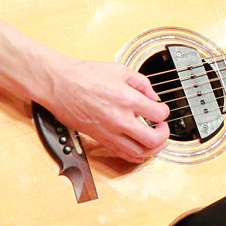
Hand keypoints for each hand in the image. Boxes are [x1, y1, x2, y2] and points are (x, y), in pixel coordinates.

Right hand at [41, 58, 170, 162]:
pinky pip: (121, 154)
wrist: (60, 84)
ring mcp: (108, 132)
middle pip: (152, 140)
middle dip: (164, 135)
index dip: (165, 112)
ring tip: (156, 140)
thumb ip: (142, 83)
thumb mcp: (121, 70)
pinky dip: (135, 155)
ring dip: (153, 149)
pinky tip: (140, 147)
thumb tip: (153, 97)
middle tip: (163, 127)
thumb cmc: (85, 75)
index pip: (158, 114)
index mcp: (127, 100)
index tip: (161, 109)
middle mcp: (119, 120)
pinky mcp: (99, 139)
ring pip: (138, 153)